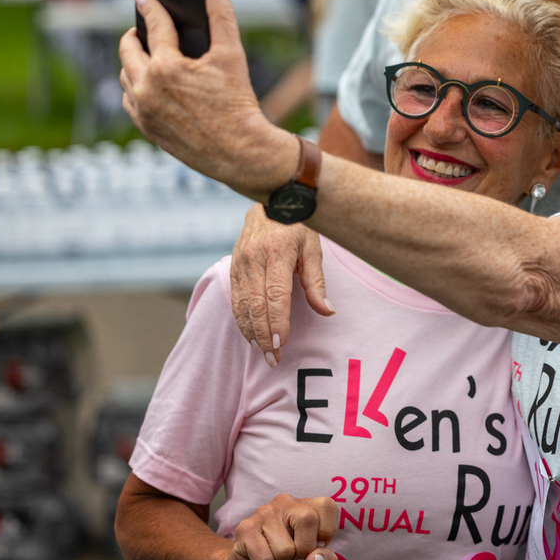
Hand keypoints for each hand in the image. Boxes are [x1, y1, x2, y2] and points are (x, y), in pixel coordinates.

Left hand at [118, 0, 293, 200]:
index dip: (150, 7)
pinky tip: (147, 84)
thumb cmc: (238, 105)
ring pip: (125, 76)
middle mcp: (147, 87)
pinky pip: (129, 100)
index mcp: (166, 66)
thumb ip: (222, 16)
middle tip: (142, 28)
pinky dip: (135, 87)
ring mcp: (143, 109)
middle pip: (127, 50)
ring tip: (146, 55)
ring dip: (133, 62)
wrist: (239, 151)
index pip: (154, 26)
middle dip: (134, 35)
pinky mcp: (146, 127)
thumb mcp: (232, 56)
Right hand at [213, 493, 338, 559]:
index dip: (326, 532)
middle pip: (308, 519)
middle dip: (304, 550)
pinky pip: (265, 559)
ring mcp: (263, 513)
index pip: (326, 505)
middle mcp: (285, 503)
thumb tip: (317, 558)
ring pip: (285, 548)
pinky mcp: (245, 528)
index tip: (315, 548)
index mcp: (306, 506)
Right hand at [232, 204, 331, 363]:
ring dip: (251, 332)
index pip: (276, 295)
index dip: (278, 321)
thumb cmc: (298, 225)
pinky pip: (235, 299)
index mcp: (277, 252)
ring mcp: (240, 263)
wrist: (271, 201)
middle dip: (264, 335)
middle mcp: (254, 259)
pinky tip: (250, 335)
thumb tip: (327, 311)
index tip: (282, 343)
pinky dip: (242, 320)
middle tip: (273, 358)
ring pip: (242, 305)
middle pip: (256, 305)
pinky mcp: (232, 267)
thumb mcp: (314, 247)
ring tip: (263, 352)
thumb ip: (317, 281)